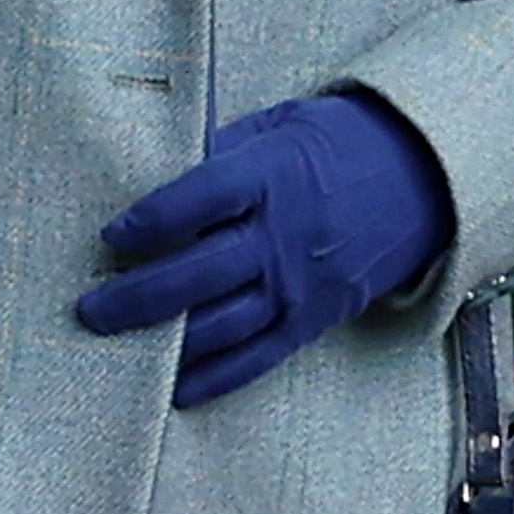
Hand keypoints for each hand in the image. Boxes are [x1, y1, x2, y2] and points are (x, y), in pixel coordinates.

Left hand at [77, 91, 449, 408]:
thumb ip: (219, 152)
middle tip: (89, 309)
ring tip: (115, 344)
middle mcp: (285, 235)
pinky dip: (215, 377)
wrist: (424, 178)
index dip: (152, 220)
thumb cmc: (338, 143)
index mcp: (273, 175)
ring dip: (165, 339)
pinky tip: (174, 387)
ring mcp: (301, 284)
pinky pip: (258, 357)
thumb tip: (151, 172)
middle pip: (201, 272)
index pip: (201, 197)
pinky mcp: (314, 319)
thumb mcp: (278, 126)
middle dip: (138, 296)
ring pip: (223, 323)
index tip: (112, 235)